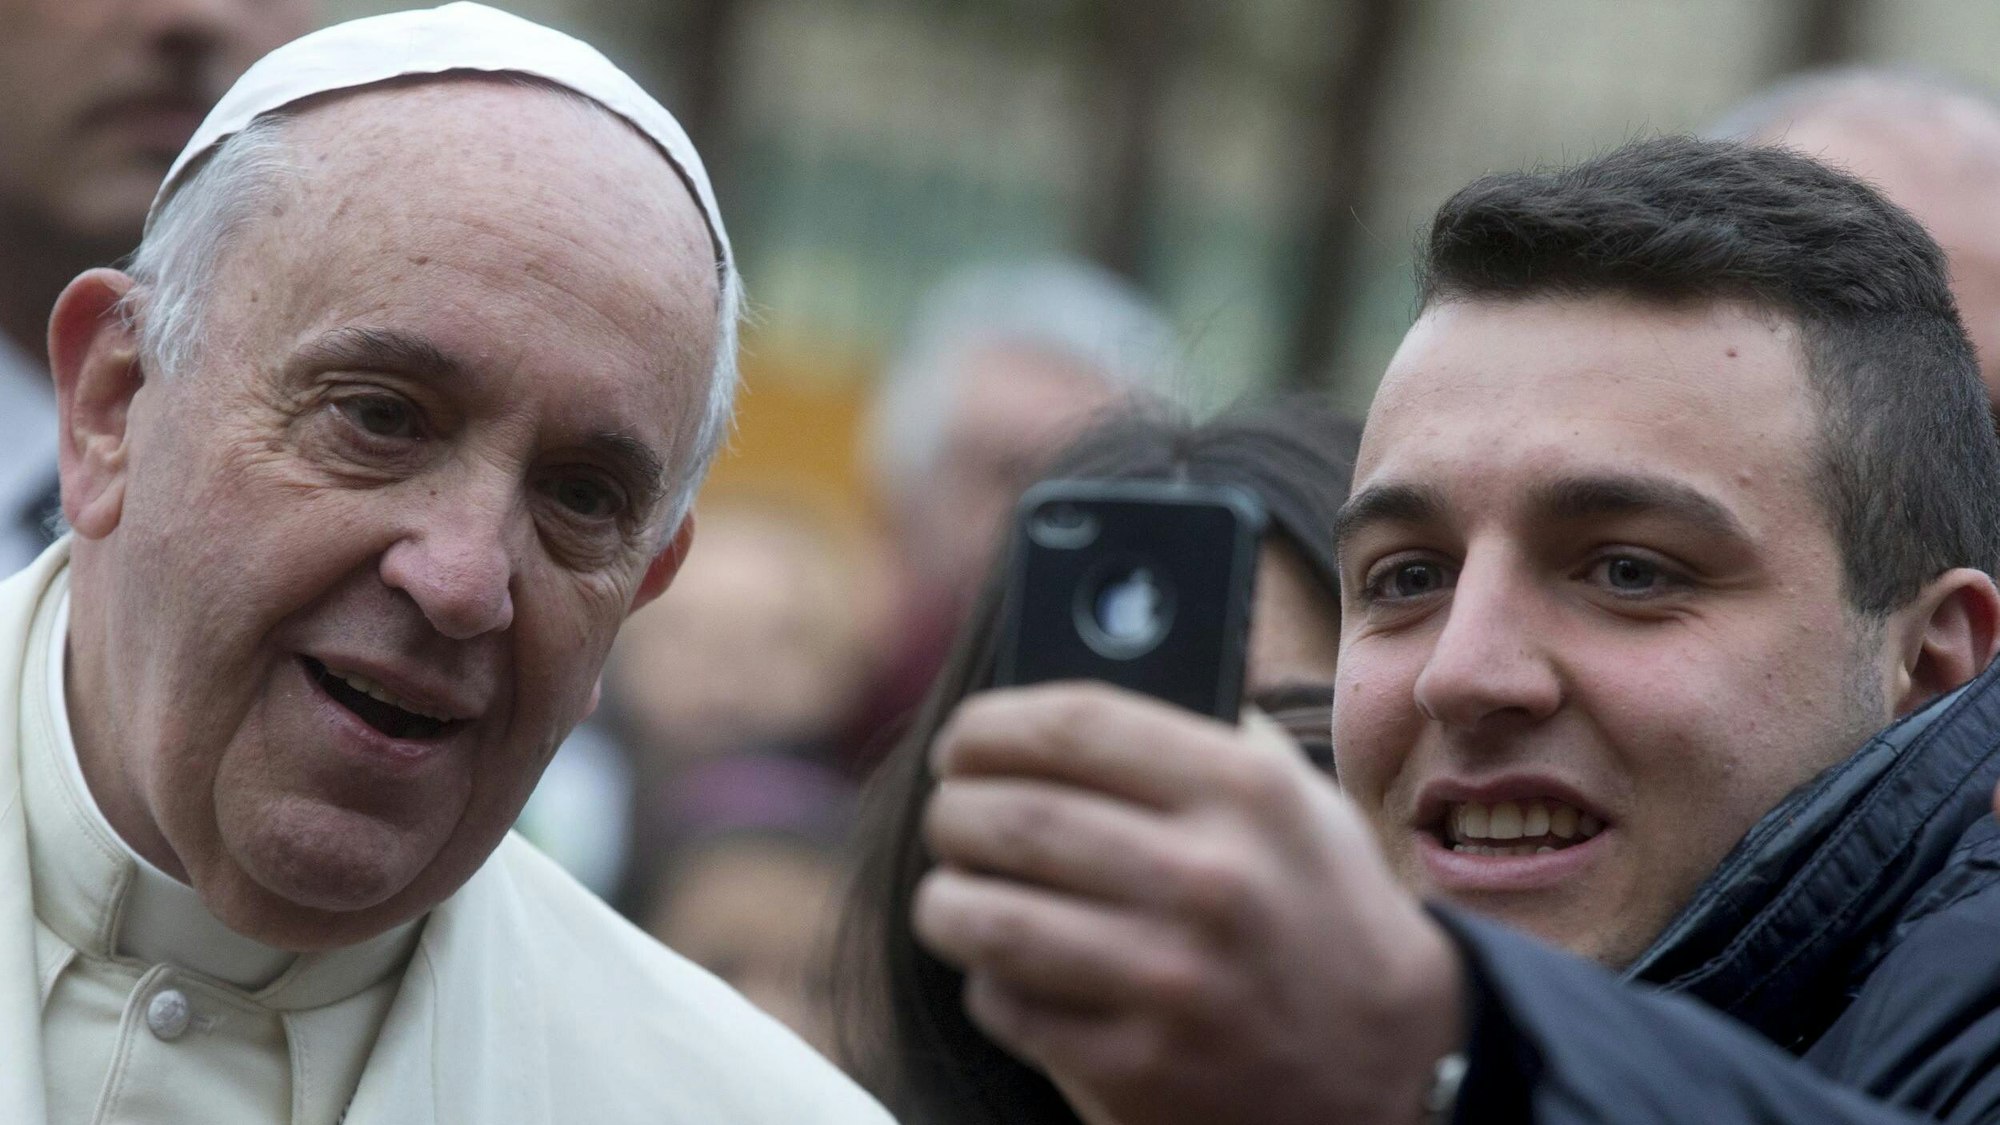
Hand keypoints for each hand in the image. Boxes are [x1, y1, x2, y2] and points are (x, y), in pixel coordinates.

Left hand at [913, 681, 1464, 1124]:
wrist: (1396, 1064)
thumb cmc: (1320, 909)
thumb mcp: (1295, 799)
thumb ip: (1200, 734)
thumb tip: (1069, 686)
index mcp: (1245, 792)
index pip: (1073, 724)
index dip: (991, 725)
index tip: (963, 739)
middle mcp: (1209, 880)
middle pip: (1013, 817)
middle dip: (953, 813)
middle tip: (950, 817)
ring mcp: (1171, 980)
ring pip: (988, 918)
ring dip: (946, 900)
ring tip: (953, 893)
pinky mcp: (1140, 1068)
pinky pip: (1007, 1004)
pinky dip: (990, 982)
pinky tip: (1012, 969)